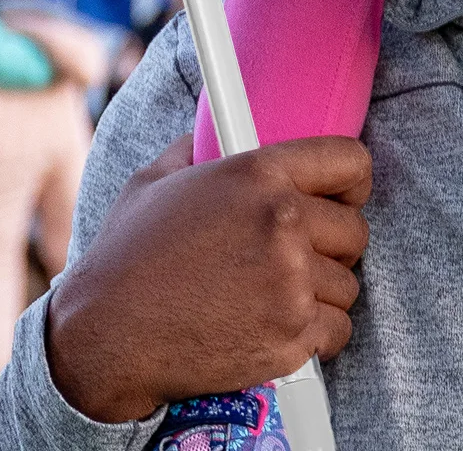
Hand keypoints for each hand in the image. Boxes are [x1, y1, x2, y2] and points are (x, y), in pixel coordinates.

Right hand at [46, 134, 371, 423]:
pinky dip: (317, 334)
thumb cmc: (127, 255)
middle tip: (299, 251)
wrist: (107, 335)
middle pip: (355, 229)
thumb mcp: (158, 178)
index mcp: (258, 173)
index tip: (344, 194)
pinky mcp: (290, 338)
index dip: (351, 179)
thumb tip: (219, 125)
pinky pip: (339, 330)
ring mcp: (289, 284)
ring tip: (277, 291)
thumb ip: (200, 146)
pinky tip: (278, 323)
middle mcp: (281, 223)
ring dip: (321, 290)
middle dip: (332, 242)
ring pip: (348, 283)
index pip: (350, 161)